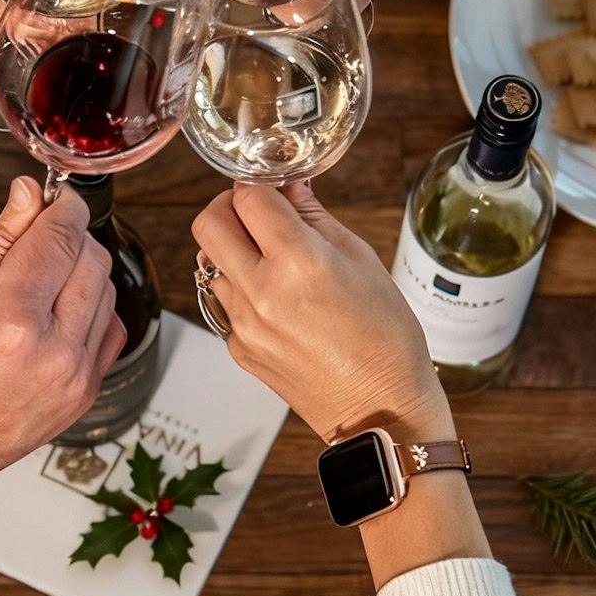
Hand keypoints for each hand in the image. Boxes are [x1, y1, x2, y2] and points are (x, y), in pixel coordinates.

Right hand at [0, 178, 123, 483]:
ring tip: (37, 279)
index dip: (60, 205)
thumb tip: (26, 195)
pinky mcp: (83, 394)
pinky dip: (90, 309)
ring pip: (107, 293)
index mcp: (9, 320)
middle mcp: (53, 350)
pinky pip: (109, 331)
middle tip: (36, 235)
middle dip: (69, 236)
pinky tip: (54, 312)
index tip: (52, 194)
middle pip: (92, 260)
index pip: (59, 237)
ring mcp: (74, 377)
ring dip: (80, 271)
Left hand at [190, 181, 448, 442]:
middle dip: (228, 207)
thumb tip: (291, 187)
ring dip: (231, 250)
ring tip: (270, 260)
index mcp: (299, 262)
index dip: (259, 184)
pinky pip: (222, 302)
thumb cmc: (386, 339)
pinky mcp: (237, 349)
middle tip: (255, 213)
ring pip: (208, 264)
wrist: (380, 411)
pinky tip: (276, 300)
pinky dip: (240, 289)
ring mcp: (242, 324)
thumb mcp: (364, 262)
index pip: (248, 197)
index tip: (272, 187)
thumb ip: (317, 219)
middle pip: (208, 223)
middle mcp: (261, 292)